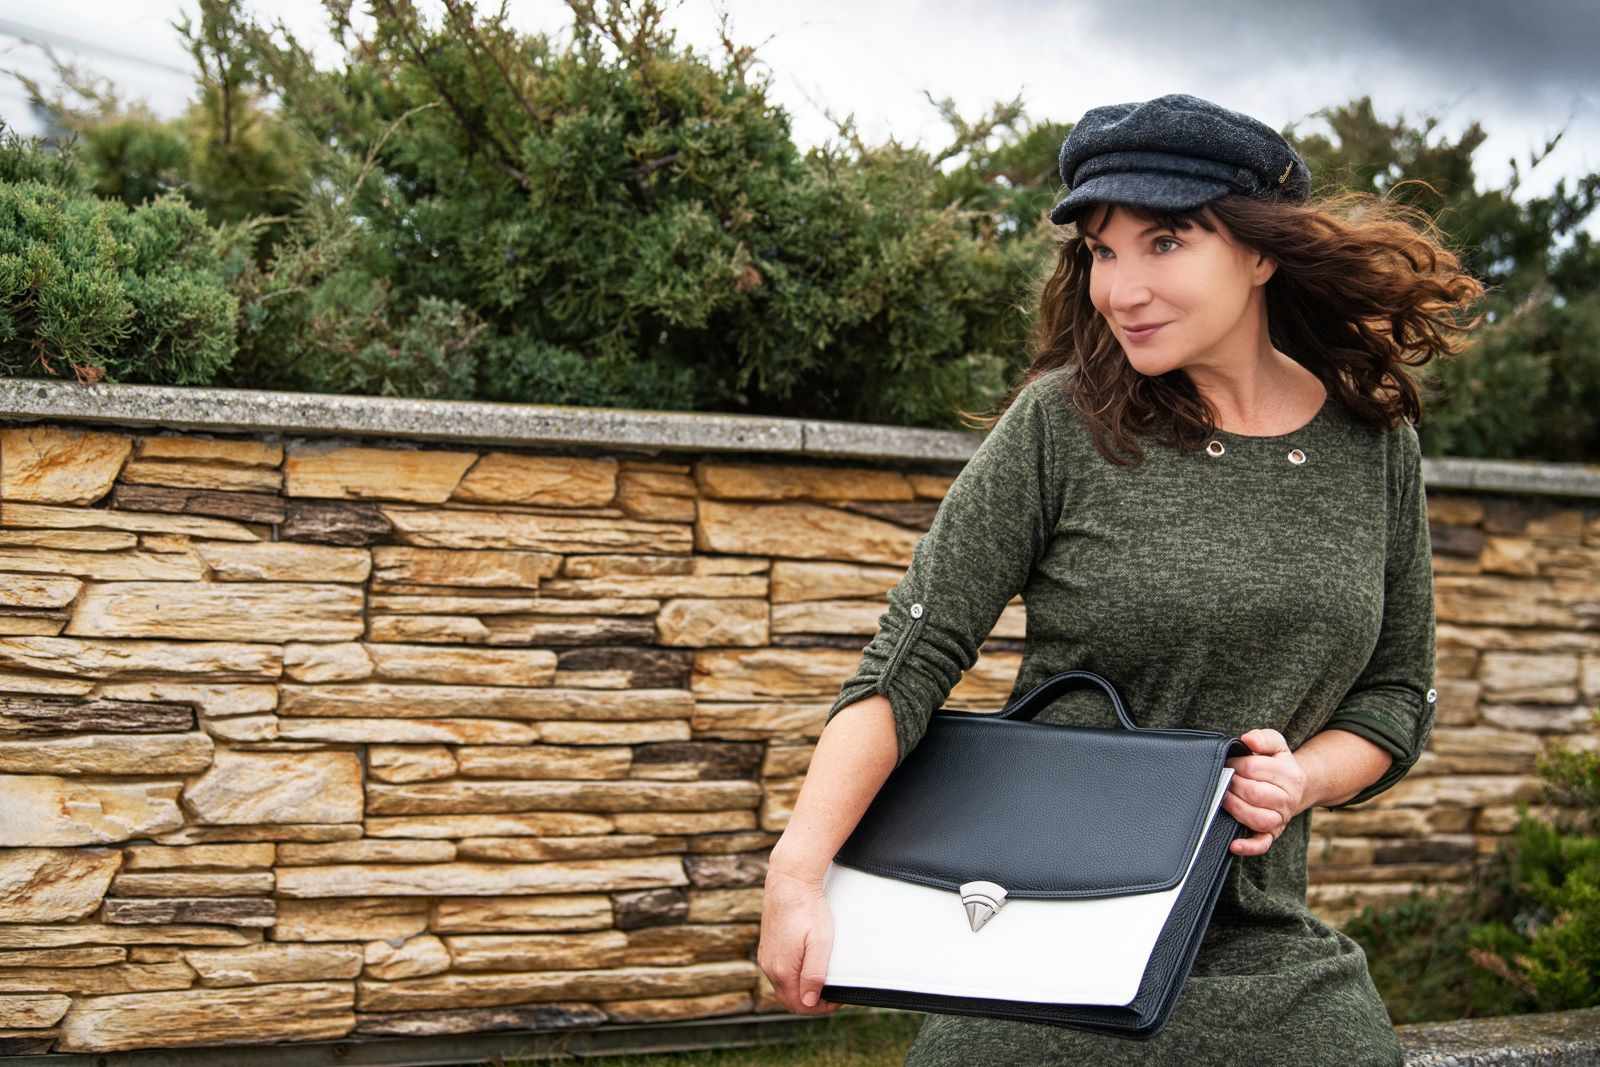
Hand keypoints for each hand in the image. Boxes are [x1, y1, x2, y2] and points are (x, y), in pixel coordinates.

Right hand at [757, 867, 839, 1015]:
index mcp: (783, 970)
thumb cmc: (808, 910)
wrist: (789, 882)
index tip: (837, 999)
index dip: (820, 1008)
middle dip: (811, 1002)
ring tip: (822, 980)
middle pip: (790, 999)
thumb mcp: (820, 943)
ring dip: (801, 989)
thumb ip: (814, 975)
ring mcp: (766, 957)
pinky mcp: (767, 947)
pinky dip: (793, 977)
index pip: (800, 1006)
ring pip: (783, 986)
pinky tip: (806, 965)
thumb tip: (809, 1002)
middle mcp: (770, 967)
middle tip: (831, 993)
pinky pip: (778, 972)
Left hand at [1222, 728, 1308, 856]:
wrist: (1296, 786)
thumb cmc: (1277, 763)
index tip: (1227, 762)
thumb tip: (1248, 740)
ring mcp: (1280, 818)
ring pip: (1258, 818)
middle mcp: (1288, 799)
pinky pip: (1262, 844)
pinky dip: (1248, 847)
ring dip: (1235, 808)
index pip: (1255, 768)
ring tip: (1223, 797)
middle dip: (1233, 784)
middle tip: (1223, 778)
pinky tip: (1233, 844)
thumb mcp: (1275, 744)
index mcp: (1289, 775)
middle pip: (1255, 793)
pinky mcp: (1272, 834)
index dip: (1235, 764)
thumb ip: (1263, 738)